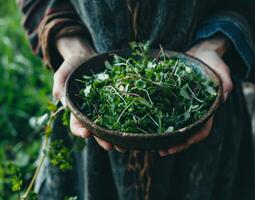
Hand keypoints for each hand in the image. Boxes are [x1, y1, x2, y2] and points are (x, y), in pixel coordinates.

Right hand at [53, 36, 122, 151]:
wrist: (89, 59)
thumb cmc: (73, 66)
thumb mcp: (64, 73)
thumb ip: (59, 83)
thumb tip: (60, 97)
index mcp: (77, 110)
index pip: (76, 125)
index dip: (80, 131)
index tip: (87, 134)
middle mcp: (92, 114)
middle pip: (97, 131)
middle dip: (103, 140)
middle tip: (111, 146)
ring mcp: (105, 110)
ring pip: (111, 128)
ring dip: (118, 138)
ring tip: (126, 145)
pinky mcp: (117, 103)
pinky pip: (123, 115)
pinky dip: (128, 124)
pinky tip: (136, 130)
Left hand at [159, 34, 232, 155]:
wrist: (199, 54)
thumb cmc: (211, 60)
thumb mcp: (220, 66)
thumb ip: (225, 78)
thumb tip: (226, 94)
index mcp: (208, 107)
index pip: (204, 127)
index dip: (196, 136)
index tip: (186, 141)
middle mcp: (196, 111)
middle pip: (188, 133)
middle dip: (178, 144)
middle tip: (164, 151)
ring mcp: (185, 108)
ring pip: (178, 129)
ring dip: (168, 139)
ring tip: (155, 147)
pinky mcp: (174, 102)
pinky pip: (168, 117)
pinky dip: (162, 126)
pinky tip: (152, 130)